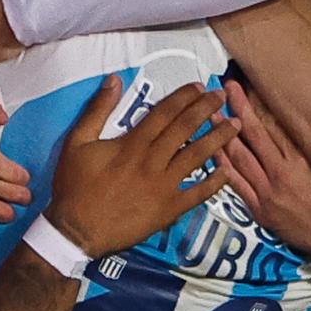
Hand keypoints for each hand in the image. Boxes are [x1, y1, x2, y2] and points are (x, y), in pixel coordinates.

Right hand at [47, 78, 238, 256]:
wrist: (76, 230)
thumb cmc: (75, 186)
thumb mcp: (77, 142)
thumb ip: (97, 110)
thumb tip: (114, 80)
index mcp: (132, 144)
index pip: (164, 113)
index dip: (183, 98)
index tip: (199, 86)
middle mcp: (153, 161)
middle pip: (185, 129)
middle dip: (206, 110)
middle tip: (222, 96)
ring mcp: (164, 186)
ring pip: (196, 157)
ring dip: (217, 139)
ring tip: (235, 125)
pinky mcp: (169, 209)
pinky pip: (197, 194)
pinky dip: (214, 183)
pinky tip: (228, 171)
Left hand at [223, 80, 310, 268]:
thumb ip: (307, 147)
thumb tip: (290, 119)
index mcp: (302, 159)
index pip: (275, 124)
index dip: (259, 102)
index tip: (249, 84)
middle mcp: (283, 172)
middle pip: (254, 134)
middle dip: (238, 108)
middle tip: (226, 87)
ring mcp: (269, 193)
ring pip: (240, 158)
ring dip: (223, 135)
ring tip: (211, 115)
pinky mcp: (261, 210)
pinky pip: (237, 185)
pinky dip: (224, 168)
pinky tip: (214, 153)